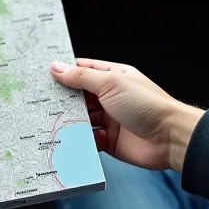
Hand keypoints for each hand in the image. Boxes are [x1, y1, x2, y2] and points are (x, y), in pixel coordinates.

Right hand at [50, 59, 203, 171]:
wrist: (170, 139)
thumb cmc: (147, 105)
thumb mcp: (110, 83)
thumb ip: (81, 77)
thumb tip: (56, 67)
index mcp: (112, 77)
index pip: (82, 70)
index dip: (64, 71)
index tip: (42, 75)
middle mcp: (110, 97)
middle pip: (78, 96)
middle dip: (62, 99)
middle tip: (38, 101)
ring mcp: (109, 119)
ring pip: (81, 118)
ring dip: (69, 120)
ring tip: (49, 121)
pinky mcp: (110, 141)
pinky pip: (89, 139)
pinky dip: (80, 140)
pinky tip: (69, 139)